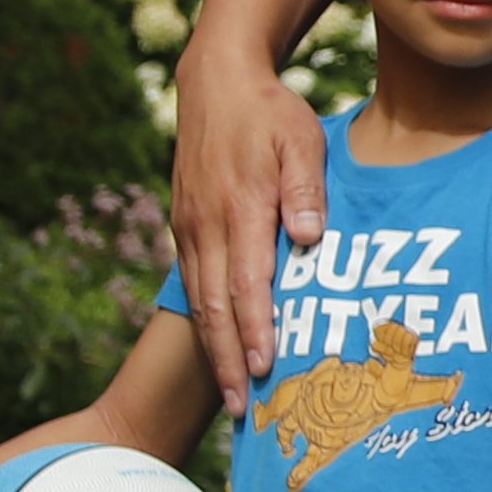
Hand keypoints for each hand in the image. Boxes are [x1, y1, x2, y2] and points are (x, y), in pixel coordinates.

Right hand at [168, 51, 328, 394]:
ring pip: (198, 301)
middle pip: (215, 307)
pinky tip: (219, 347)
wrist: (215, 82)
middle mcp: (207, 225)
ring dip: (214, 350)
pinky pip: (193, 283)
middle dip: (228, 361)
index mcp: (239, 208)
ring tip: (230, 393)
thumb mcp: (301, 138)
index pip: (246, 283)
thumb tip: (307, 237)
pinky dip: (204, 322)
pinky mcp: (185, 227)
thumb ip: (305, 189)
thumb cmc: (270, 113)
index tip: (264, 370)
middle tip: (240, 409)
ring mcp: (190, 228)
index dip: (254, 330)